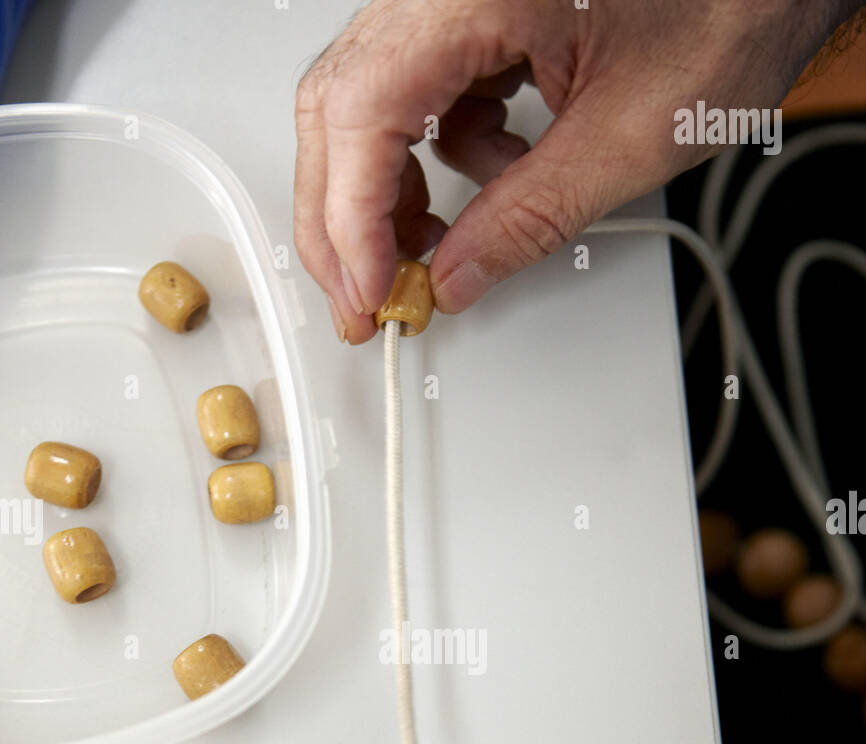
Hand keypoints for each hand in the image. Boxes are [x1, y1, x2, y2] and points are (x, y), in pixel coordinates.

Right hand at [295, 0, 854, 341]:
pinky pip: (423, 92)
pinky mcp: (474, 12)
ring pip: (370, 101)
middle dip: (349, 215)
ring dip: (392, 188)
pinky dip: (442, 152)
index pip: (364, 114)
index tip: (366, 292)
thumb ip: (525, 219)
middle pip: (342, 105)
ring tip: (436, 247)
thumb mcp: (624, 138)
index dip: (353, 220)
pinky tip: (495, 177)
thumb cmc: (725, 11)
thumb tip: (455, 278)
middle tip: (370, 293)